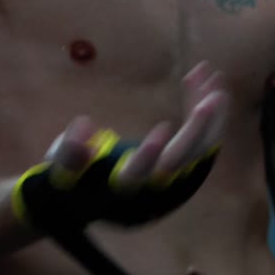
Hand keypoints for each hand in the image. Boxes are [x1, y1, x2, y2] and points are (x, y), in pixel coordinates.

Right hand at [47, 60, 228, 187]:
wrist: (89, 198)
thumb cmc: (71, 180)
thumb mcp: (62, 168)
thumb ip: (70, 153)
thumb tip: (83, 127)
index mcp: (121, 189)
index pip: (138, 176)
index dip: (149, 156)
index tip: (161, 128)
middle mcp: (153, 188)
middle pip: (181, 161)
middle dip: (199, 129)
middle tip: (212, 96)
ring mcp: (172, 179)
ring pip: (201, 149)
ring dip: (211, 113)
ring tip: (212, 75)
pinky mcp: (182, 165)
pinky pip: (202, 139)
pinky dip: (205, 110)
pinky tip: (203, 80)